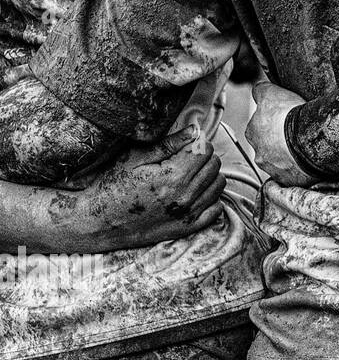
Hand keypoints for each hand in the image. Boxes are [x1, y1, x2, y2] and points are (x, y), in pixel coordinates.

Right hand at [64, 125, 225, 251]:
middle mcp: (184, 196)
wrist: (98, 222)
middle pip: (214, 166)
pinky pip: (216, 208)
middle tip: (186, 158)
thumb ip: (168, 143)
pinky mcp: (187, 228)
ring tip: (189, 174)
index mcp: (173, 176)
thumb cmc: (113, 185)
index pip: (205, 150)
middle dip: (203, 157)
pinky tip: (194, 193)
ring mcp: (188, 214)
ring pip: (218, 185)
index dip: (197, 143)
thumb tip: (195, 131)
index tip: (186, 145)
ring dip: (209, 176)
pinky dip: (210, 198)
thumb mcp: (135, 157)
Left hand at [246, 79, 314, 186]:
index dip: (272, 121)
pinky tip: (308, 161)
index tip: (284, 119)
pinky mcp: (288, 180)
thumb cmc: (289, 115)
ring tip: (305, 149)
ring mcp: (273, 168)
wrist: (307, 141)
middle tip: (295, 134)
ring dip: (288, 156)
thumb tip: (257, 88)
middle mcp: (258, 152)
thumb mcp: (272, 92)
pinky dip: (298, 169)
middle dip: (277, 142)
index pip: (259, 126)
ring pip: (279, 162)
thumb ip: (261, 90)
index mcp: (252, 132)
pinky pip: (293, 175)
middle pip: (267, 146)